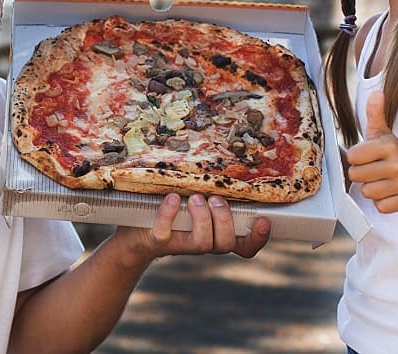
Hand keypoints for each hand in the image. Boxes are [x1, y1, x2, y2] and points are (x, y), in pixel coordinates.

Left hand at [114, 193, 270, 261]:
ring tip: (195, 198)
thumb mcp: (194, 196)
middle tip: (215, 199)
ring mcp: (181, 244)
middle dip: (225, 220)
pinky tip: (172, 198)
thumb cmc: (171, 207)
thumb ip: (211, 184)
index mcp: (216, 232)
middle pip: (226, 244)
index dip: (257, 238)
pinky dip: (169, 215)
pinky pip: (165, 233)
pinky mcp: (157, 240)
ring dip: (203, 219)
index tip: (264, 220)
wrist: (133, 230)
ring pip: (204, 244)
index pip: (244, 246)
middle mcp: (203, 241)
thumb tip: (229, 151)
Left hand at [346, 91, 397, 212]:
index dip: (356, 158)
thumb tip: (376, 93)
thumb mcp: (383, 132)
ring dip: (371, 188)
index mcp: (389, 145)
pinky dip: (381, 202)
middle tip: (374, 169)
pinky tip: (389, 191)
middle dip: (361, 174)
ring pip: (367, 192)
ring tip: (381, 180)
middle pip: (357, 176)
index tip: (367, 156)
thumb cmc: (392, 152)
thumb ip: (375, 113)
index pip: (353, 157)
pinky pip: (379, 206)